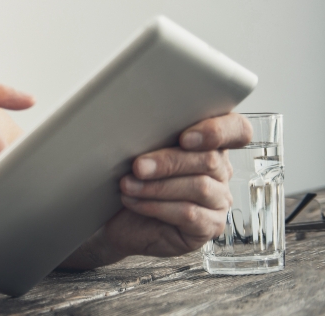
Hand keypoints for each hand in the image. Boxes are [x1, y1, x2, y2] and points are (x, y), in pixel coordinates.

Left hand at [100, 113, 252, 258]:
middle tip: (138, 166)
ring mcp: (219, 200)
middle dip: (169, 162)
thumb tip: (141, 129)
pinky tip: (134, 202)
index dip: (218, 131)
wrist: (118, 218)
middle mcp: (220, 171)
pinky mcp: (210, 226)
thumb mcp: (142, 152)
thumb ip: (155, 138)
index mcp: (210, 144)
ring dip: (157, 186)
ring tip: (128, 185)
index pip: (237, 129)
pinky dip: (156, 206)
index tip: (185, 138)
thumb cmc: (133, 179)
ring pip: (199, 187)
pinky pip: (189, 213)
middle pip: (210, 160)